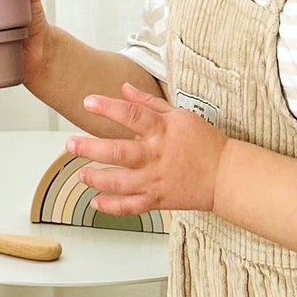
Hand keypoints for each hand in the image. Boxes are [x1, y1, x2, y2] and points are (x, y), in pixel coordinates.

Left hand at [67, 82, 225, 213]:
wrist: (226, 176)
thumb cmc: (203, 143)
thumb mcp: (179, 115)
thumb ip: (148, 102)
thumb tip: (124, 89)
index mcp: (162, 131)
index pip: (132, 115)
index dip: (109, 108)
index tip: (89, 101)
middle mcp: (156, 155)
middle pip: (119, 152)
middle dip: (91, 149)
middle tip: (71, 144)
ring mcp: (156, 180)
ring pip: (121, 183)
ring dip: (97, 180)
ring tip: (81, 174)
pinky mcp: (158, 200)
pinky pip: (131, 206)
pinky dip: (112, 207)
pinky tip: (95, 202)